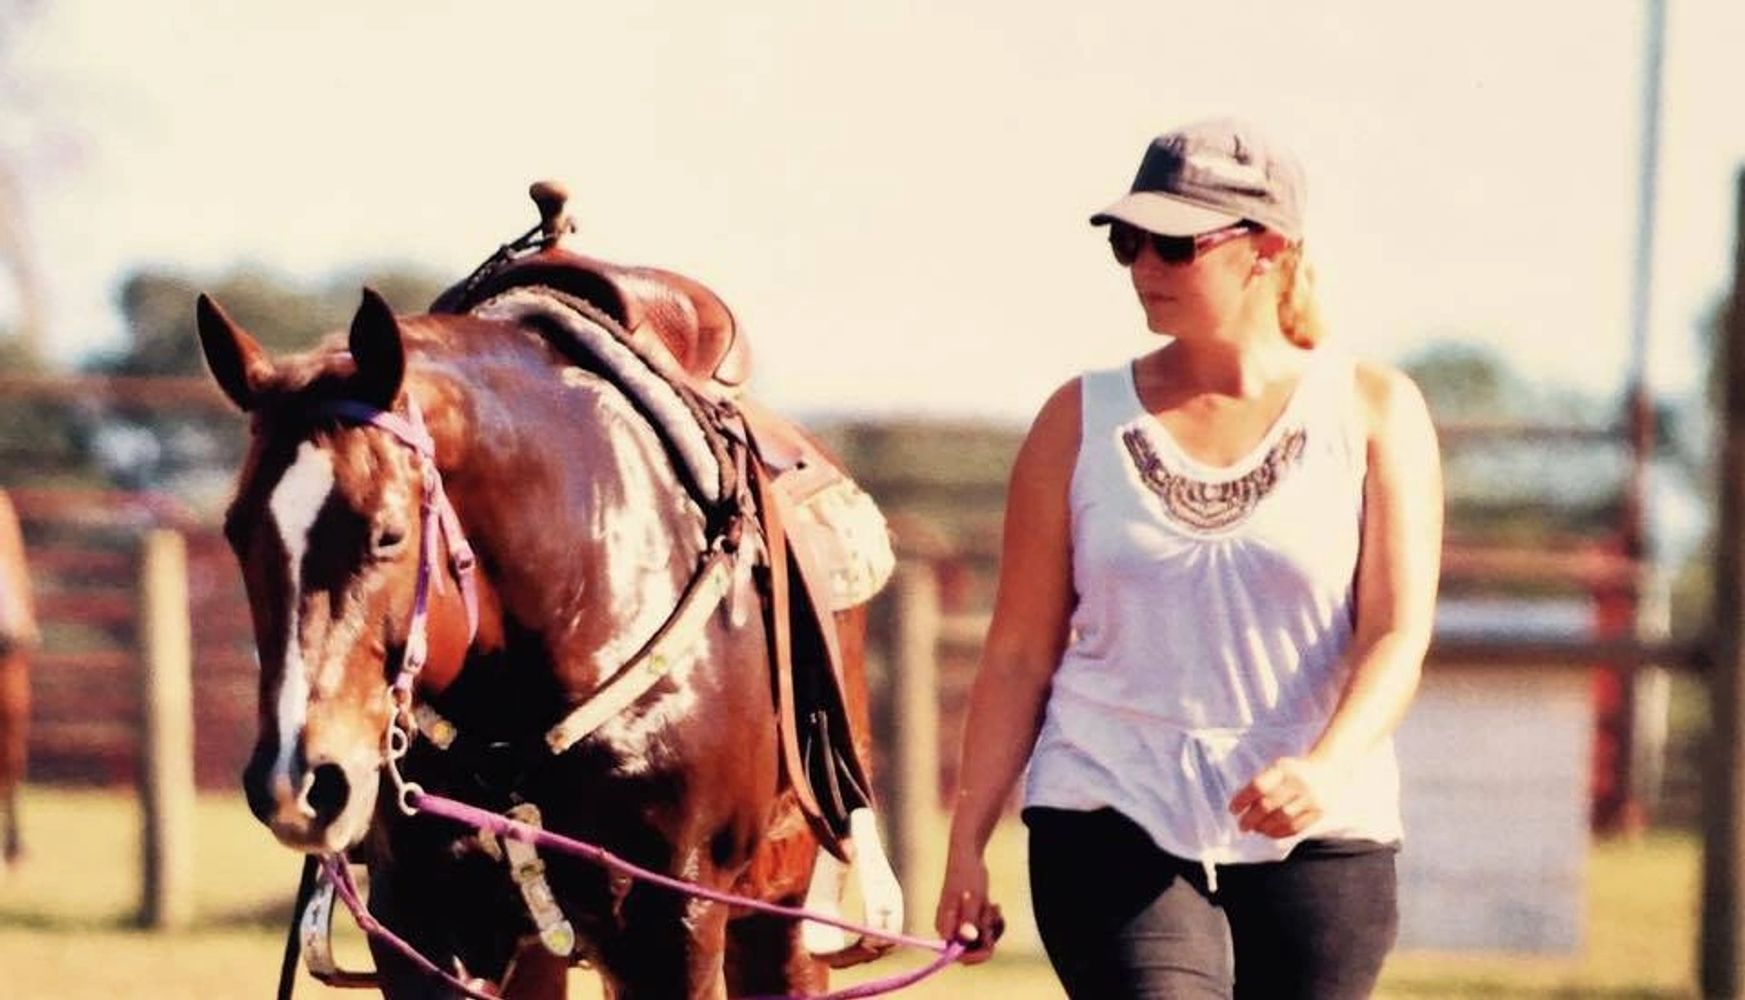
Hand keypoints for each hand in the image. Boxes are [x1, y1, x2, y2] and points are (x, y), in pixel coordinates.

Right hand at [934, 845, 1004, 963]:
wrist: (968, 857)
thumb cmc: (967, 875)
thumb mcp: (973, 898)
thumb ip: (970, 919)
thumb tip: (967, 939)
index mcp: (945, 926)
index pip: (956, 955)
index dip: (975, 956)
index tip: (990, 945)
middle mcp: (950, 929)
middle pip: (972, 948)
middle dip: (986, 934)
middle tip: (989, 912)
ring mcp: (959, 924)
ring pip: (981, 939)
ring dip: (990, 924)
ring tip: (990, 905)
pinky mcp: (968, 919)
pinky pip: (984, 930)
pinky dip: (992, 920)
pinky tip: (993, 905)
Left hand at [1229, 756, 1330, 838]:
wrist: (1328, 771)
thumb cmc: (1294, 772)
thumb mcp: (1277, 768)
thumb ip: (1261, 783)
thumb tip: (1241, 806)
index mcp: (1284, 768)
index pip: (1258, 786)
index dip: (1242, 800)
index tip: (1233, 810)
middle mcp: (1298, 782)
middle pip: (1268, 805)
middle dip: (1251, 818)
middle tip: (1242, 826)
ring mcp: (1311, 798)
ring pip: (1282, 818)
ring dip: (1265, 827)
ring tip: (1256, 829)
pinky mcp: (1319, 811)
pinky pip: (1296, 827)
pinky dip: (1279, 833)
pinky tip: (1270, 833)